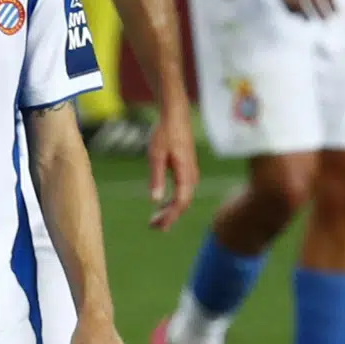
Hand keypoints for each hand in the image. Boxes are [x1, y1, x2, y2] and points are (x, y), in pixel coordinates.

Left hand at [144, 111, 199, 231]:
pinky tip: (161, 205)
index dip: (170, 216)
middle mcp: (191, 176)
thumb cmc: (165, 133)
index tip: (158, 226)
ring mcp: (190, 173)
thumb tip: (155, 200)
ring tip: (155, 221)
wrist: (175, 116)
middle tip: (153, 227)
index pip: (181, 202)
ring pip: (183, 198)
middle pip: (183, 203)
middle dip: (169, 217)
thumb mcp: (155, 155)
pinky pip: (182, 192)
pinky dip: (172, 201)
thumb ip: (156, 177)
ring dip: (170, 211)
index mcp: (185, 173)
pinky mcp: (186, 170)